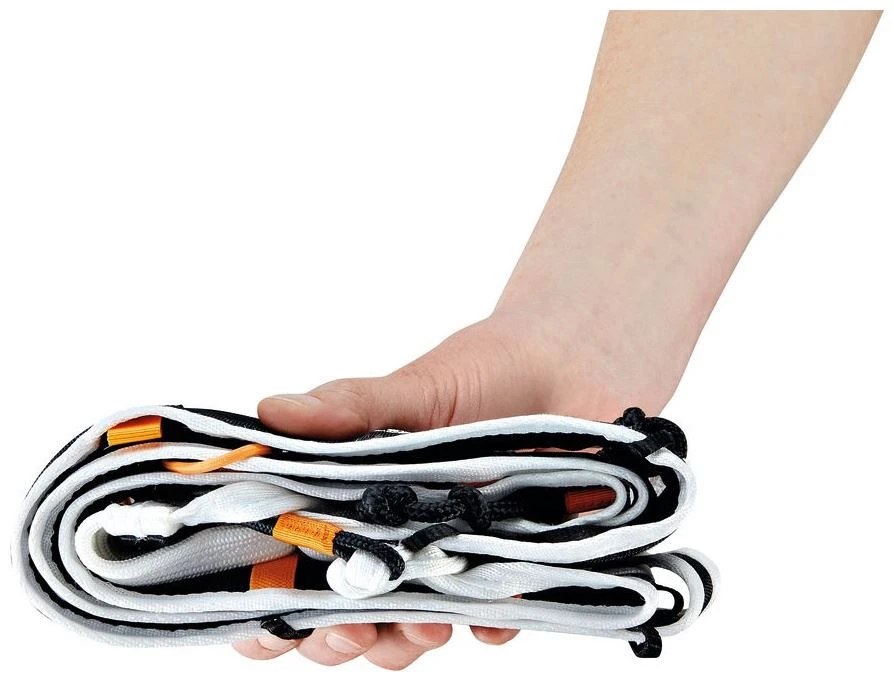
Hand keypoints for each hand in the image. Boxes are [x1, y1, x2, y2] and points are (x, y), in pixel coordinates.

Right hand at [233, 310, 676, 667]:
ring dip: (407, 641)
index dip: (268, 599)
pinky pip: (494, 617)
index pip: (293, 566)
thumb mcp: (414, 388)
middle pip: (345, 617)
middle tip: (349, 623)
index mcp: (357, 500)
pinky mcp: (512, 568)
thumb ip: (348, 407)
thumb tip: (271, 412)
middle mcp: (399, 540)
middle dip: (336, 636)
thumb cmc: (483, 375)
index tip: (263, 611)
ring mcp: (453, 560)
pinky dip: (489, 623)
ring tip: (423, 623)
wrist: (572, 366)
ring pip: (411, 631)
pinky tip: (493, 613)